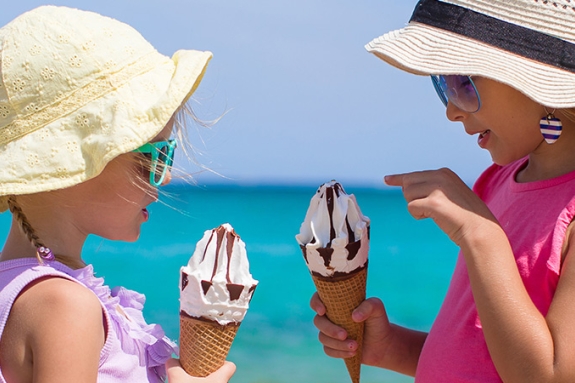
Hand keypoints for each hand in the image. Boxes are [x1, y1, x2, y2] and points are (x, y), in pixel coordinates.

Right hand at [165, 358, 235, 382]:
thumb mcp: (177, 380)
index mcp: (220, 379)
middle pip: (219, 376)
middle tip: (194, 371)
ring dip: (202, 382)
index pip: (230, 366)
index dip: (222, 361)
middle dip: (207, 373)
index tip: (210, 360)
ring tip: (189, 381)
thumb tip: (172, 360)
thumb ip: (174, 367)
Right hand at [310, 292, 391, 366]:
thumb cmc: (378, 321)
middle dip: (329, 329)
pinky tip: (353, 353)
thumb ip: (368, 306)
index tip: (323, 311)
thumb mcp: (377, 308)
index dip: (316, 303)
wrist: (383, 344)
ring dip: (337, 343)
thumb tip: (354, 317)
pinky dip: (339, 352)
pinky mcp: (333, 347)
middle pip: (318, 321)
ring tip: (355, 346)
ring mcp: (330, 332)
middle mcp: (330, 317)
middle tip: (345, 334)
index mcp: (336, 303)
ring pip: (323, 338)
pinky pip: (328, 350)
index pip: (317, 299)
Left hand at [384, 168, 498, 246]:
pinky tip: (433, 217)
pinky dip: (418, 215)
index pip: (414, 175)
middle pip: (407, 184)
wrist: (480, 229)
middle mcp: (440, 176)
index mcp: (444, 173)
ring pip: (408, 195)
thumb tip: (406, 188)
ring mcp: (437, 188)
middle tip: (429, 209)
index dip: (399, 179)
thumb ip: (431, 188)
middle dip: (412, 198)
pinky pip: (411, 208)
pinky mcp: (434, 202)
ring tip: (436, 213)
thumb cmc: (463, 217)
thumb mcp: (448, 195)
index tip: (386, 179)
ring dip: (416, 208)